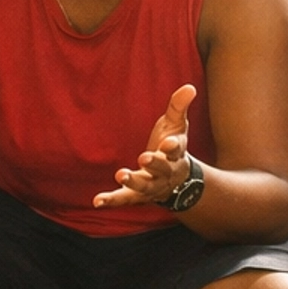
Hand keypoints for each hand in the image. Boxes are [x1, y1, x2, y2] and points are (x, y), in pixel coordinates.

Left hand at [94, 84, 196, 209]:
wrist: (176, 180)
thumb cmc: (172, 147)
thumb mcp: (177, 126)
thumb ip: (179, 107)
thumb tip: (189, 87)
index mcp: (176, 155)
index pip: (176, 150)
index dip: (172, 147)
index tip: (168, 143)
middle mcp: (165, 173)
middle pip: (161, 170)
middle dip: (154, 164)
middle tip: (144, 158)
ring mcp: (151, 186)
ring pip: (144, 187)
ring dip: (133, 182)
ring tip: (121, 175)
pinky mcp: (136, 195)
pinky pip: (124, 199)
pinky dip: (111, 201)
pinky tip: (97, 201)